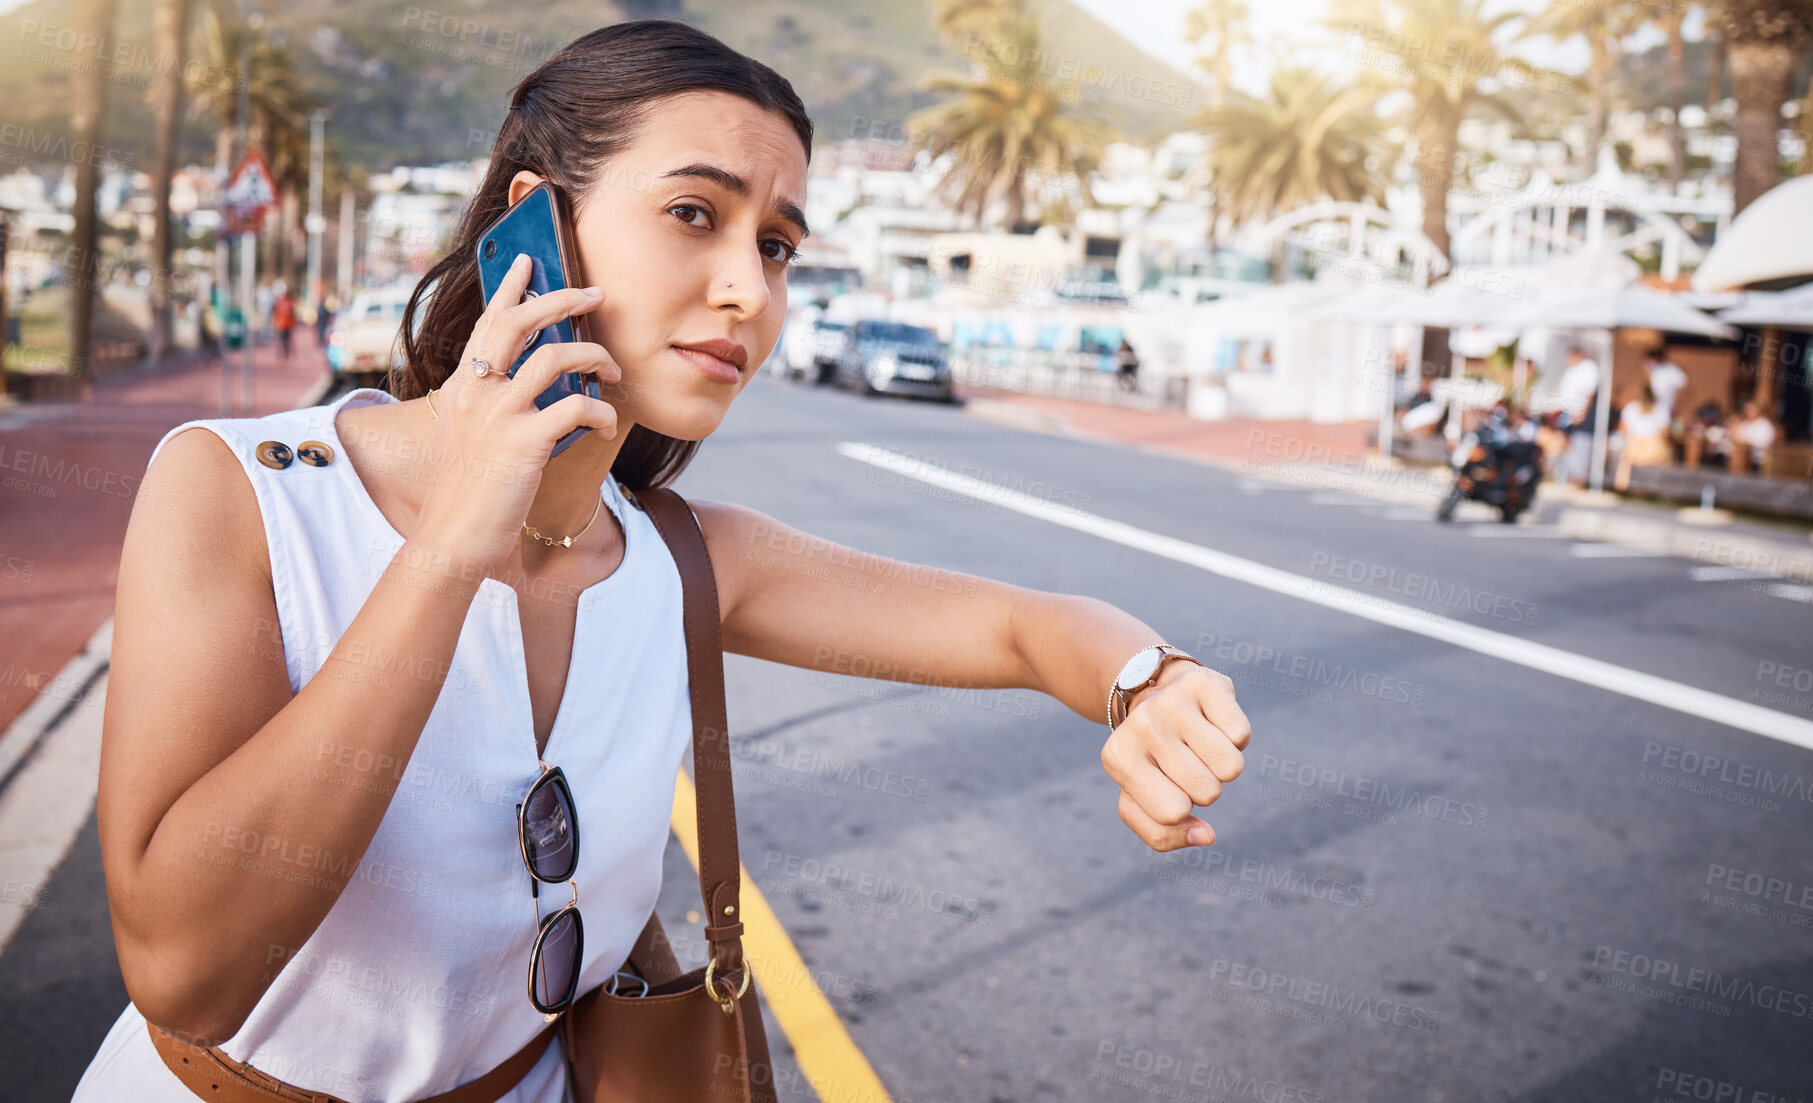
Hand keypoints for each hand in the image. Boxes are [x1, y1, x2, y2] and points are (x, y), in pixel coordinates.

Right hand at [414, 252, 621, 576]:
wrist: (450, 539)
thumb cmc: (466, 495)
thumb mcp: (467, 439)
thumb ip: (489, 408)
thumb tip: (532, 390)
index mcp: (463, 387)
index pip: (488, 324)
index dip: (511, 289)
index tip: (530, 261)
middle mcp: (476, 392)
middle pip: (520, 323)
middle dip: (561, 300)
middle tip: (594, 294)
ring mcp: (498, 415)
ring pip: (554, 358)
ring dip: (593, 357)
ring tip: (613, 367)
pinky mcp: (523, 443)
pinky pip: (576, 408)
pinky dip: (600, 411)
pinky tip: (606, 424)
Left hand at [1099, 661, 1249, 850]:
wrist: (1152, 688)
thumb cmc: (1150, 756)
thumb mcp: (1139, 799)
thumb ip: (1163, 835)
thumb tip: (1207, 836)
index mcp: (1118, 758)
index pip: (1173, 814)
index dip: (1181, 807)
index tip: (1167, 784)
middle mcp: (1142, 726)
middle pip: (1207, 792)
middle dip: (1204, 786)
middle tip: (1185, 759)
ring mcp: (1172, 702)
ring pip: (1231, 767)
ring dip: (1222, 764)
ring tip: (1198, 743)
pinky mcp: (1204, 683)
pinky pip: (1241, 734)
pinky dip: (1234, 737)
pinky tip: (1211, 722)